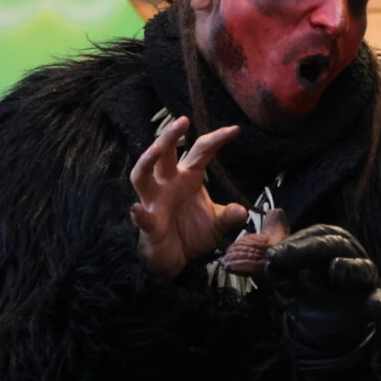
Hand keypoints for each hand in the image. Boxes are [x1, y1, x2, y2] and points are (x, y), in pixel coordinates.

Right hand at [130, 116, 247, 277]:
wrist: (176, 260)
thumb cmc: (193, 233)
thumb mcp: (217, 224)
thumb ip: (229, 216)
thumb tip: (243, 211)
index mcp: (188, 177)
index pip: (201, 152)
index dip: (216, 139)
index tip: (235, 130)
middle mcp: (168, 183)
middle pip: (165, 154)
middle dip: (171, 136)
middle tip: (182, 121)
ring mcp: (155, 201)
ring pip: (143, 175)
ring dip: (148, 160)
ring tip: (157, 149)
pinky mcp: (148, 223)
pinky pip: (142, 217)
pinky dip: (139, 214)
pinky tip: (137, 210)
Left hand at [266, 225, 380, 361]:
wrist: (320, 330)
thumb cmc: (305, 295)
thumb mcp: (285, 280)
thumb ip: (278, 266)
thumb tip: (268, 248)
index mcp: (332, 246)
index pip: (319, 234)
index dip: (296, 241)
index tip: (272, 254)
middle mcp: (351, 257)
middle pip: (337, 244)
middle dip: (309, 249)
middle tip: (284, 257)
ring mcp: (364, 281)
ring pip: (362, 268)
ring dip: (349, 268)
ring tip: (335, 269)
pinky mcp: (373, 304)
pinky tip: (379, 309)